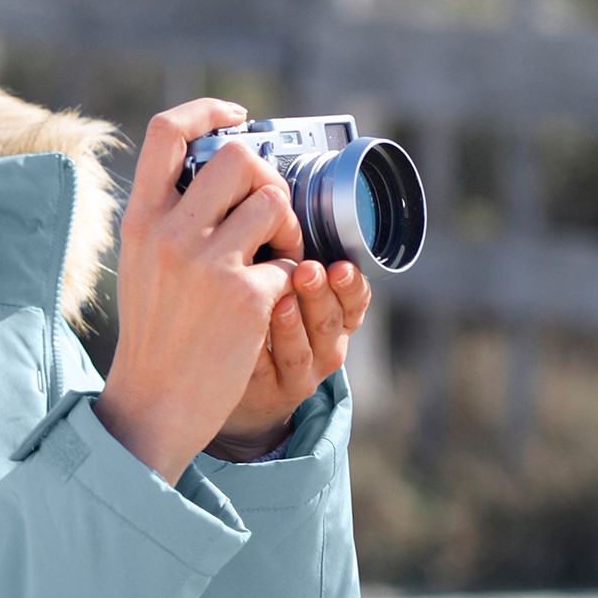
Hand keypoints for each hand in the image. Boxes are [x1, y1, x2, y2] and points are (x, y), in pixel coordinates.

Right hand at [93, 100, 302, 484]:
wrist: (155, 404)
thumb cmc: (155, 336)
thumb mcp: (141, 265)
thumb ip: (169, 218)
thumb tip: (223, 168)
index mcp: (139, 221)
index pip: (166, 132)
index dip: (209, 112)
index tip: (237, 119)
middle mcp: (168, 234)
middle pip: (239, 157)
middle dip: (268, 177)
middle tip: (268, 212)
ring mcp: (206, 265)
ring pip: (274, 201)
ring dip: (289, 226)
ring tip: (277, 256)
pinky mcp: (245, 297)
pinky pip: (290, 263)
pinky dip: (291, 281)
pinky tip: (271, 303)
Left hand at [206, 259, 370, 459]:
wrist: (241, 386)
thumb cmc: (266, 323)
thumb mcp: (288, 291)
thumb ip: (291, 260)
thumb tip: (280, 203)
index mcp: (338, 320)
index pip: (356, 302)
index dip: (351, 286)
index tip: (340, 266)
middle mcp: (325, 351)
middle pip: (329, 324)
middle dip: (320, 296)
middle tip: (307, 271)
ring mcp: (296, 377)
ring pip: (301, 353)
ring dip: (292, 326)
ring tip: (280, 302)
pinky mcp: (264, 394)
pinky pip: (261, 373)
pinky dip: (256, 352)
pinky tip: (244, 333)